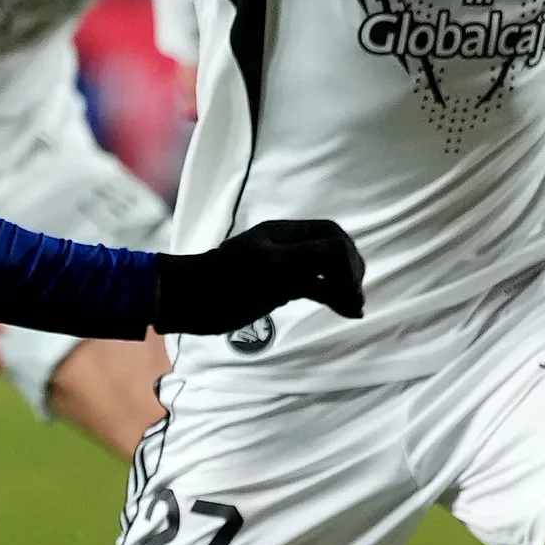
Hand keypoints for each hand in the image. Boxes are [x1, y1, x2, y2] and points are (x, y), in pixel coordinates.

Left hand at [152, 219, 365, 333]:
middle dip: (350, 272)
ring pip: (326, 272)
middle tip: (356, 297)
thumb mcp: (272, 266)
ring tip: (356, 309)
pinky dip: (332, 297)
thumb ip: (311, 258)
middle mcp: (289, 247)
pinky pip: (315, 288)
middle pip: (333, 252)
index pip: (332, 235)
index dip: (347, 257)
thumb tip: (347, 263)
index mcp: (285, 233)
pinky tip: (345, 310)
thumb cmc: (226, 280)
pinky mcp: (279, 289)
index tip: (349, 284)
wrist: (189, 301)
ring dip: (344, 287)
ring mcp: (285, 268)